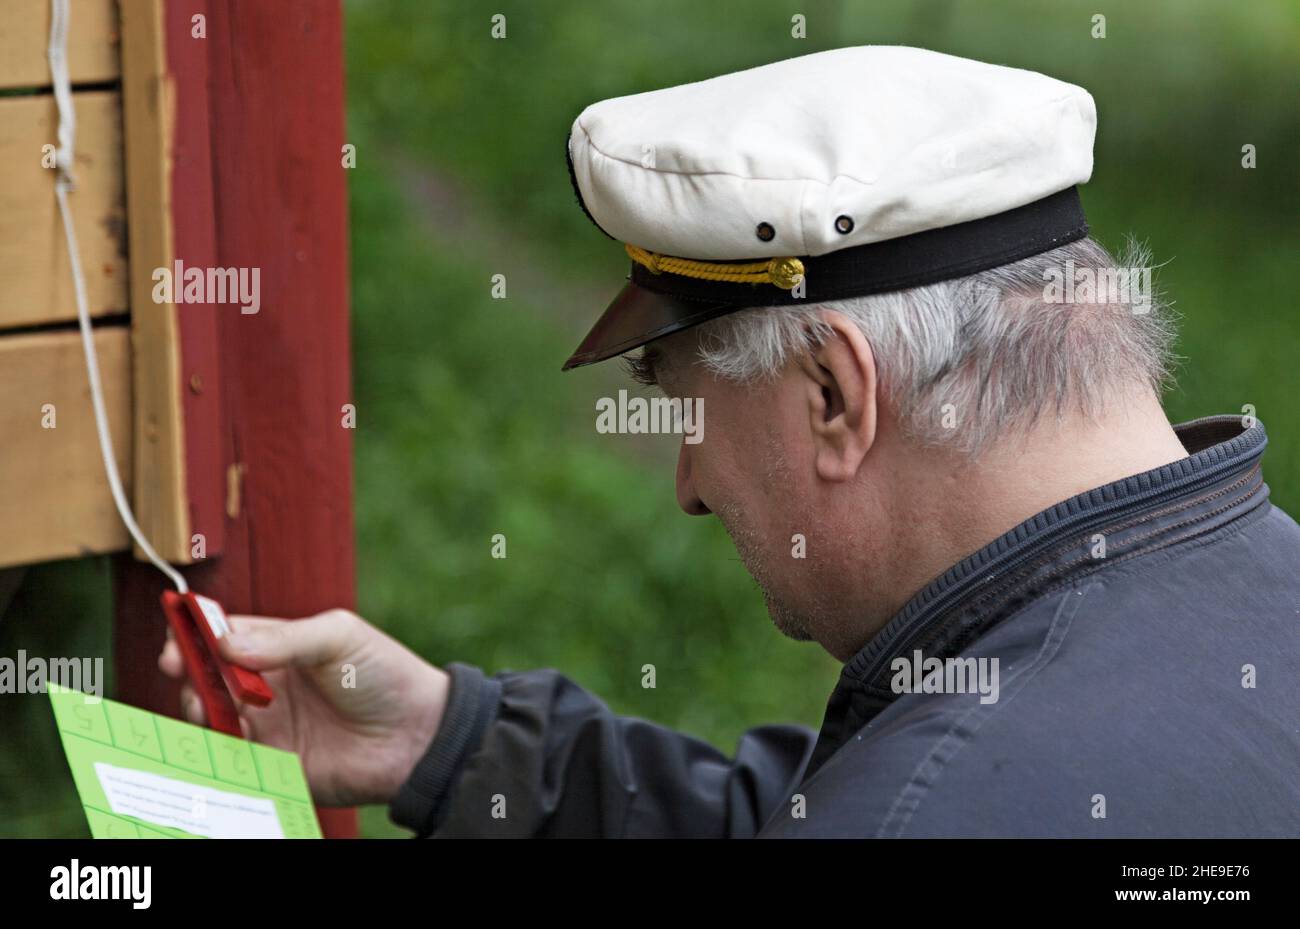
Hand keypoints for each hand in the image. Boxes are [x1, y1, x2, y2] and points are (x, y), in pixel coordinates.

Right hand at [158, 608, 449, 806]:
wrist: (417, 737)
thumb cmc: (385, 675)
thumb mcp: (339, 638)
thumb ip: (284, 639)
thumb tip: (224, 643)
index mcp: (280, 647)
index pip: (223, 637)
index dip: (193, 638)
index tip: (176, 646)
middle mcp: (266, 686)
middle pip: (207, 679)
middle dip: (193, 678)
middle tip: (195, 681)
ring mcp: (267, 727)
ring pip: (212, 719)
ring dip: (203, 713)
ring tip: (218, 711)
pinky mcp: (272, 766)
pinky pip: (232, 761)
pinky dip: (221, 751)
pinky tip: (235, 740)